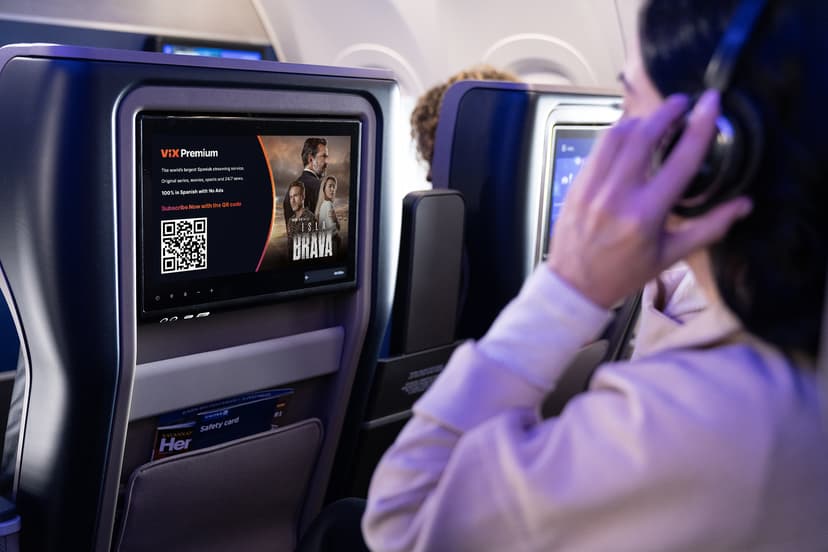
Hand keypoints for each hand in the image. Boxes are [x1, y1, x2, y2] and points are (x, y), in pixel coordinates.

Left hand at [547, 90, 752, 308]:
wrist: (574, 285)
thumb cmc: (624, 273)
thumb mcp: (671, 255)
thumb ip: (709, 227)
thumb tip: (744, 204)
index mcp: (645, 215)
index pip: (680, 160)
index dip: (699, 126)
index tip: (710, 103)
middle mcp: (617, 196)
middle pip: (644, 136)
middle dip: (666, 112)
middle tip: (682, 103)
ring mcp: (592, 188)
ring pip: (616, 136)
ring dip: (639, 120)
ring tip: (655, 119)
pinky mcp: (576, 185)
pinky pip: (597, 149)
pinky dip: (615, 135)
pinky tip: (627, 135)